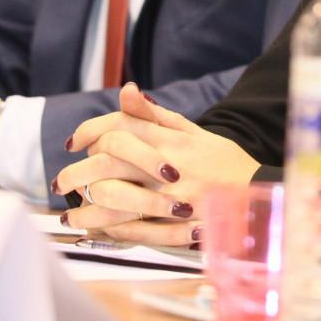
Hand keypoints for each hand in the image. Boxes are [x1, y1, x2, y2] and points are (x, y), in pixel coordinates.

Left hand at [56, 82, 259, 246]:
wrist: (258, 196)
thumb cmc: (223, 162)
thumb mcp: (193, 131)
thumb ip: (156, 115)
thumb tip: (127, 91)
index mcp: (170, 140)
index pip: (118, 127)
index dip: (89, 132)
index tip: (74, 143)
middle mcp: (166, 166)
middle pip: (106, 163)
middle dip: (76, 173)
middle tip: (61, 182)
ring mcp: (169, 198)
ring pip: (112, 200)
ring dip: (84, 207)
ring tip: (70, 213)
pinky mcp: (173, 226)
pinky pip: (130, 229)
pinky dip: (106, 230)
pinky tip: (93, 229)